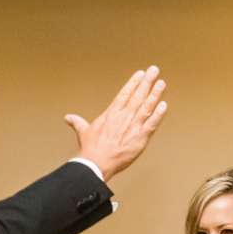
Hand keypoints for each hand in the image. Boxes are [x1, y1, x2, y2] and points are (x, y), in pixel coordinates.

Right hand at [65, 67, 168, 181]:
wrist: (96, 163)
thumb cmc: (90, 149)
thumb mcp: (83, 132)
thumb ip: (78, 122)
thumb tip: (68, 118)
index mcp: (111, 113)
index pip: (124, 94)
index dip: (133, 83)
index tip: (140, 73)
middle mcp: (123, 117)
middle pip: (138, 96)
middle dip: (147, 82)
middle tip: (154, 70)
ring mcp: (133, 126)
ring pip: (147, 107)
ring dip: (155, 94)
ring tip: (161, 83)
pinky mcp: (140, 138)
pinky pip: (152, 124)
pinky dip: (159, 114)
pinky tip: (164, 105)